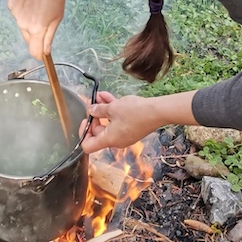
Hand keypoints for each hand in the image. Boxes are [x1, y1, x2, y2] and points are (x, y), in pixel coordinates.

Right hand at [8, 0, 70, 59]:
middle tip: (45, 20)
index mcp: (37, 28)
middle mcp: (23, 23)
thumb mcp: (57, 18)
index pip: (34, 51)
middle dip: (36, 35)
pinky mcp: (11, 5)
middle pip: (28, 38)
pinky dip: (23, 12)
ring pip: (23, 26)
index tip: (43, 55)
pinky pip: (18, 15)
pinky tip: (31, 1)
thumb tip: (45, 52)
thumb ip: (49, 37)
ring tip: (39, 7)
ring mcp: (16, 14)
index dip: (39, 55)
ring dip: (29, 21)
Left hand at [81, 90, 198, 153]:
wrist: (157, 111)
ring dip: (103, 110)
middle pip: (98, 132)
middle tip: (92, 103)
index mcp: (109, 140)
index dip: (83, 133)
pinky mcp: (131, 129)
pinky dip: (113, 111)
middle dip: (94, 116)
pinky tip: (109, 97)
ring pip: (108, 123)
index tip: (86, 119)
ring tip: (99, 96)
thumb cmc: (136, 112)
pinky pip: (117, 121)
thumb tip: (91, 110)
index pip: (88, 145)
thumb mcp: (113, 108)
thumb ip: (98, 110)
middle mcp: (116, 141)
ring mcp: (124, 135)